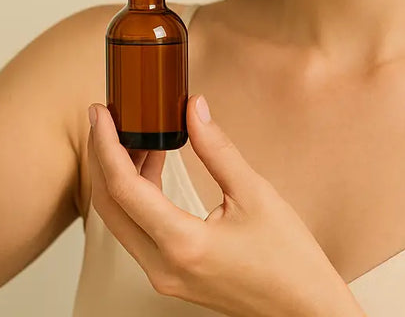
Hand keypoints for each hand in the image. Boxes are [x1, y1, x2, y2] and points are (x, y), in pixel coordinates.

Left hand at [87, 95, 363, 316]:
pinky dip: (136, 197)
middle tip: (107, 118)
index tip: (101, 113)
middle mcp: (163, 266)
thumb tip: (193, 108)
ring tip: (135, 136)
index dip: (105, 144)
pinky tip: (152, 167)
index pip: (123, 188)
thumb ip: (217, 149)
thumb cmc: (289, 260)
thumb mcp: (255, 194)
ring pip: (119, 221)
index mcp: (183, 244)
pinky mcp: (170, 277)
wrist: (304, 309)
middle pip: (108, 206)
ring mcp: (163, 276)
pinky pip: (137, 232)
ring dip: (119, 177)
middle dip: (101, 158)